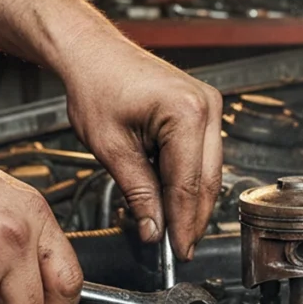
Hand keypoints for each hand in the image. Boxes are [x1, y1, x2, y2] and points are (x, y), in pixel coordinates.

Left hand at [62, 38, 222, 260]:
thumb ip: (138, 192)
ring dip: (193, 201)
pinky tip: (174, 200)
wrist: (92, 53)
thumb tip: (153, 229)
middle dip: (193, 218)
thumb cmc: (95, 85)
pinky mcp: (203, 110)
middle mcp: (206, 107)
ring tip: (176, 230)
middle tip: (182, 248)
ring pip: (210, 171)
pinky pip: (204, 156)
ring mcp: (209, 106)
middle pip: (208, 181)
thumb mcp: (112, 148)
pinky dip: (190, 180)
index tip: (179, 250)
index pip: (188, 184)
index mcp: (185, 113)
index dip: (183, 223)